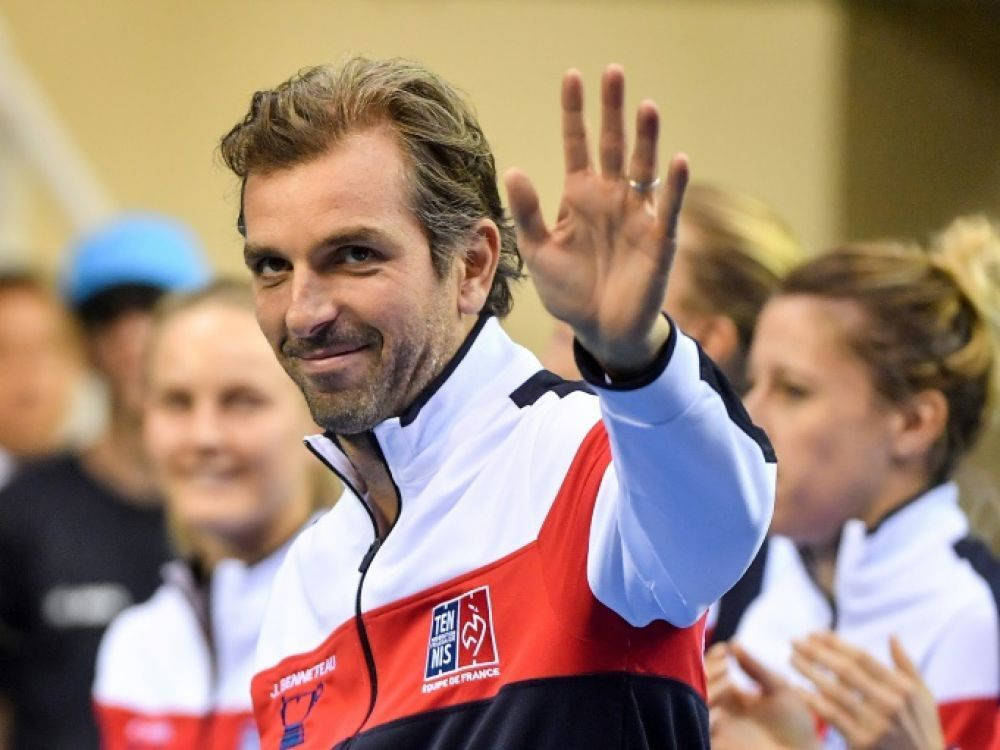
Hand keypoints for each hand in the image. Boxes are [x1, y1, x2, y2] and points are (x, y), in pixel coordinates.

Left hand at [504, 65, 688, 377]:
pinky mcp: (659, 239)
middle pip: (613, 145)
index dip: (574, 113)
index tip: (572, 77)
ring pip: (642, 168)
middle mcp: (610, 197)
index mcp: (579, 196)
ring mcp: (636, 215)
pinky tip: (677, 161)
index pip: (577, 145)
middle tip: (613, 73)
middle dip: (613, 111)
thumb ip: (528, 212)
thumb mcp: (539, 252)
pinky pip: (668, 208)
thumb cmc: (569, 290)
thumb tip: (514, 170)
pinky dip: (674, 186)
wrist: (600, 329)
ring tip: (645, 107)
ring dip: (645, 139)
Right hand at [708, 642, 820, 749]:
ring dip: (708, 685)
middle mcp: (724, 711)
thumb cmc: (797, 728)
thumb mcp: (779, 690)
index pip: (713, 673)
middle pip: (700, 684)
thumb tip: (733, 643)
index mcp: (735, 698)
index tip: (725, 648)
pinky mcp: (718, 743)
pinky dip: (708, 710)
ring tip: (728, 676)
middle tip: (725, 663)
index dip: (714, 658)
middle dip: (709, 669)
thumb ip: (756, 668)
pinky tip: (726, 699)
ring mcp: (720, 728)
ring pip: (698, 701)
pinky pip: (702, 726)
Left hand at [791, 632, 945, 749]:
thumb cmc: (920, 730)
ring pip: (834, 691)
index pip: (863, 658)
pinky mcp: (861, 742)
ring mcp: (875, 724)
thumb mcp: (923, 698)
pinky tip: (797, 688)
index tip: (814, 633)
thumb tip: (892, 636)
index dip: (836, 643)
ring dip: (810, 672)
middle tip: (795, 641)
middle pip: (846, 670)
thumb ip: (907, 666)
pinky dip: (813, 700)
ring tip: (792, 658)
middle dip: (817, 653)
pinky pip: (832, 716)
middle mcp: (890, 704)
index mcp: (904, 688)